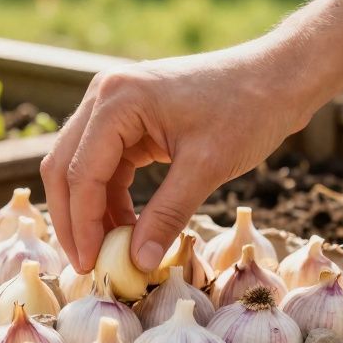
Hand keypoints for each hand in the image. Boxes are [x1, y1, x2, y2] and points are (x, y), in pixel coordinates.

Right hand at [41, 37, 319, 273]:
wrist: (278, 76)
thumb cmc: (249, 110)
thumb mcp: (207, 167)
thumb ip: (167, 215)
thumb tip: (138, 263)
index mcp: (118, 100)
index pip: (82, 173)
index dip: (82, 225)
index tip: (91, 266)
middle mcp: (105, 95)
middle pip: (64, 168)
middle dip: (73, 220)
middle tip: (87, 265)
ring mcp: (113, 104)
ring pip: (80, 167)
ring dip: (89, 211)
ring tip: (109, 253)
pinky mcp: (128, 117)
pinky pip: (104, 164)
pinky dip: (110, 198)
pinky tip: (127, 228)